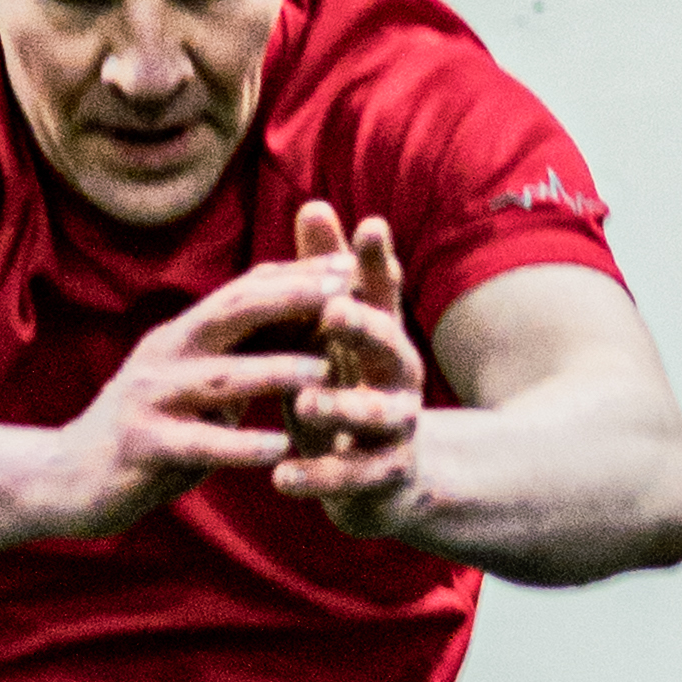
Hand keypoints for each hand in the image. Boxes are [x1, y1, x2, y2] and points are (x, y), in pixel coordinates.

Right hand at [26, 266, 338, 545]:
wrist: (66, 478)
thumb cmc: (148, 429)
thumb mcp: (191, 382)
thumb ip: (236, 354)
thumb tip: (299, 319)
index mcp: (181, 336)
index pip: (243, 292)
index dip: (295, 278)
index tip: (348, 266)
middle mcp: (164, 356)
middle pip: (231, 315)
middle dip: (289, 301)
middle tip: (343, 294)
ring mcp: (150, 400)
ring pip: (219, 378)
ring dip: (273, 372)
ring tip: (323, 371)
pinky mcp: (141, 446)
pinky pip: (198, 444)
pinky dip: (240, 444)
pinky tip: (279, 449)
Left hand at [262, 202, 429, 536]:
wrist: (380, 478)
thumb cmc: (347, 387)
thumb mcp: (332, 336)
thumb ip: (321, 277)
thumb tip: (312, 203)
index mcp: (384, 338)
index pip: (383, 291)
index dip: (377, 260)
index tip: (368, 224)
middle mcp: (399, 378)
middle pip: (392, 346)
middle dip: (364, 327)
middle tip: (332, 310)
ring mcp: (396, 429)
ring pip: (377, 415)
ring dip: (342, 407)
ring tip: (305, 402)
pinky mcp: (382, 477)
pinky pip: (352, 477)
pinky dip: (319, 477)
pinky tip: (282, 478)